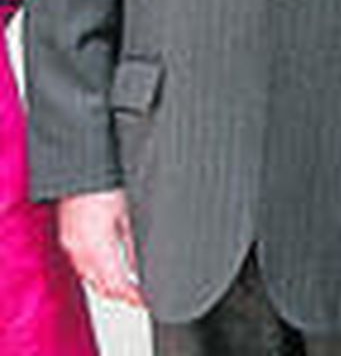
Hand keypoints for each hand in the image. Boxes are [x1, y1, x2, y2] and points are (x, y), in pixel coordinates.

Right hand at [58, 189, 143, 306]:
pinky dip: (97, 273)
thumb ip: (135, 243)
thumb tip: (147, 265)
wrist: (80, 167)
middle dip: (122, 294)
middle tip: (142, 296)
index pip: (115, 284)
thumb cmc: (105, 182)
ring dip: (109, 285)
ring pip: (90, 278)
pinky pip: (82, 265)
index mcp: (96, 245)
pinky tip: (111, 269)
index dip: (132, 296)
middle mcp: (79, 249)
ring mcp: (71, 244)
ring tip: (131, 287)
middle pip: (101, 286)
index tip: (147, 300)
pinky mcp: (68, 237)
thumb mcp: (128, 214)